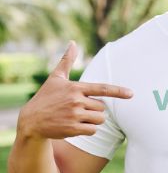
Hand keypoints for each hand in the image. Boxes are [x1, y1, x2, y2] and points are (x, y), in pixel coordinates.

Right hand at [17, 42, 133, 139]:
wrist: (31, 121)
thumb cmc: (46, 97)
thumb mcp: (56, 78)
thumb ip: (67, 61)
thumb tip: (73, 42)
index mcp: (75, 88)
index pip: (102, 89)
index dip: (118, 91)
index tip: (131, 94)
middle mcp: (76, 101)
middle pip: (102, 107)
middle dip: (94, 109)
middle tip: (78, 109)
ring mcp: (75, 115)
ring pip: (100, 119)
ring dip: (93, 120)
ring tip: (77, 117)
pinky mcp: (73, 129)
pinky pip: (93, 130)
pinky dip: (88, 129)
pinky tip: (75, 126)